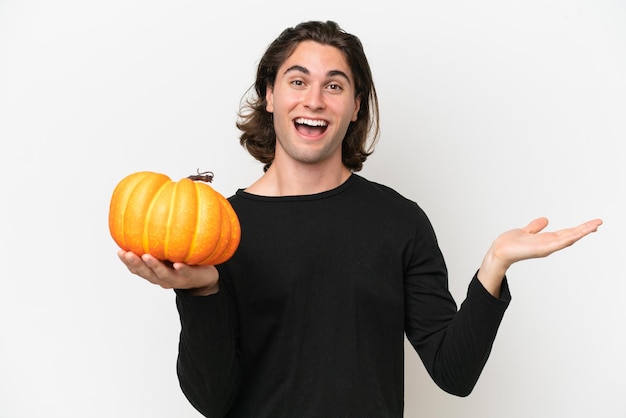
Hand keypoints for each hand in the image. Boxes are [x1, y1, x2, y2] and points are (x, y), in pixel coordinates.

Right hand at [117, 250, 219, 295]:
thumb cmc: (183, 262)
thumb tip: (146, 217)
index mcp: (155, 272)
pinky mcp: (189, 277)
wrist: (205, 278)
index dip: (127, 262)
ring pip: (162, 274)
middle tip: (127, 254)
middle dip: (135, 264)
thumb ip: (157, 242)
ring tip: (146, 256)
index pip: (138, 269)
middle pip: (146, 273)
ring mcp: (176, 279)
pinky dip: (180, 269)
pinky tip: (177, 264)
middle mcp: (162, 277)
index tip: (120, 251)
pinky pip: (184, 273)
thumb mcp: (169, 252)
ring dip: (153, 265)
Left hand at [478, 217, 602, 295]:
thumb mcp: (526, 232)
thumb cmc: (510, 244)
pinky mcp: (542, 249)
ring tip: (595, 225)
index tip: (591, 224)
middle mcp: (549, 245)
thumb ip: (535, 227)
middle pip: (571, 235)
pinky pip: (559, 242)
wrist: (499, 251)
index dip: (578, 229)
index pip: (566, 233)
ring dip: (582, 231)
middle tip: (599, 222)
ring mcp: (547, 247)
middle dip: (585, 229)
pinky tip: (579, 233)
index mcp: (546, 240)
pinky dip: (570, 237)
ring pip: (569, 238)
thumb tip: (546, 219)